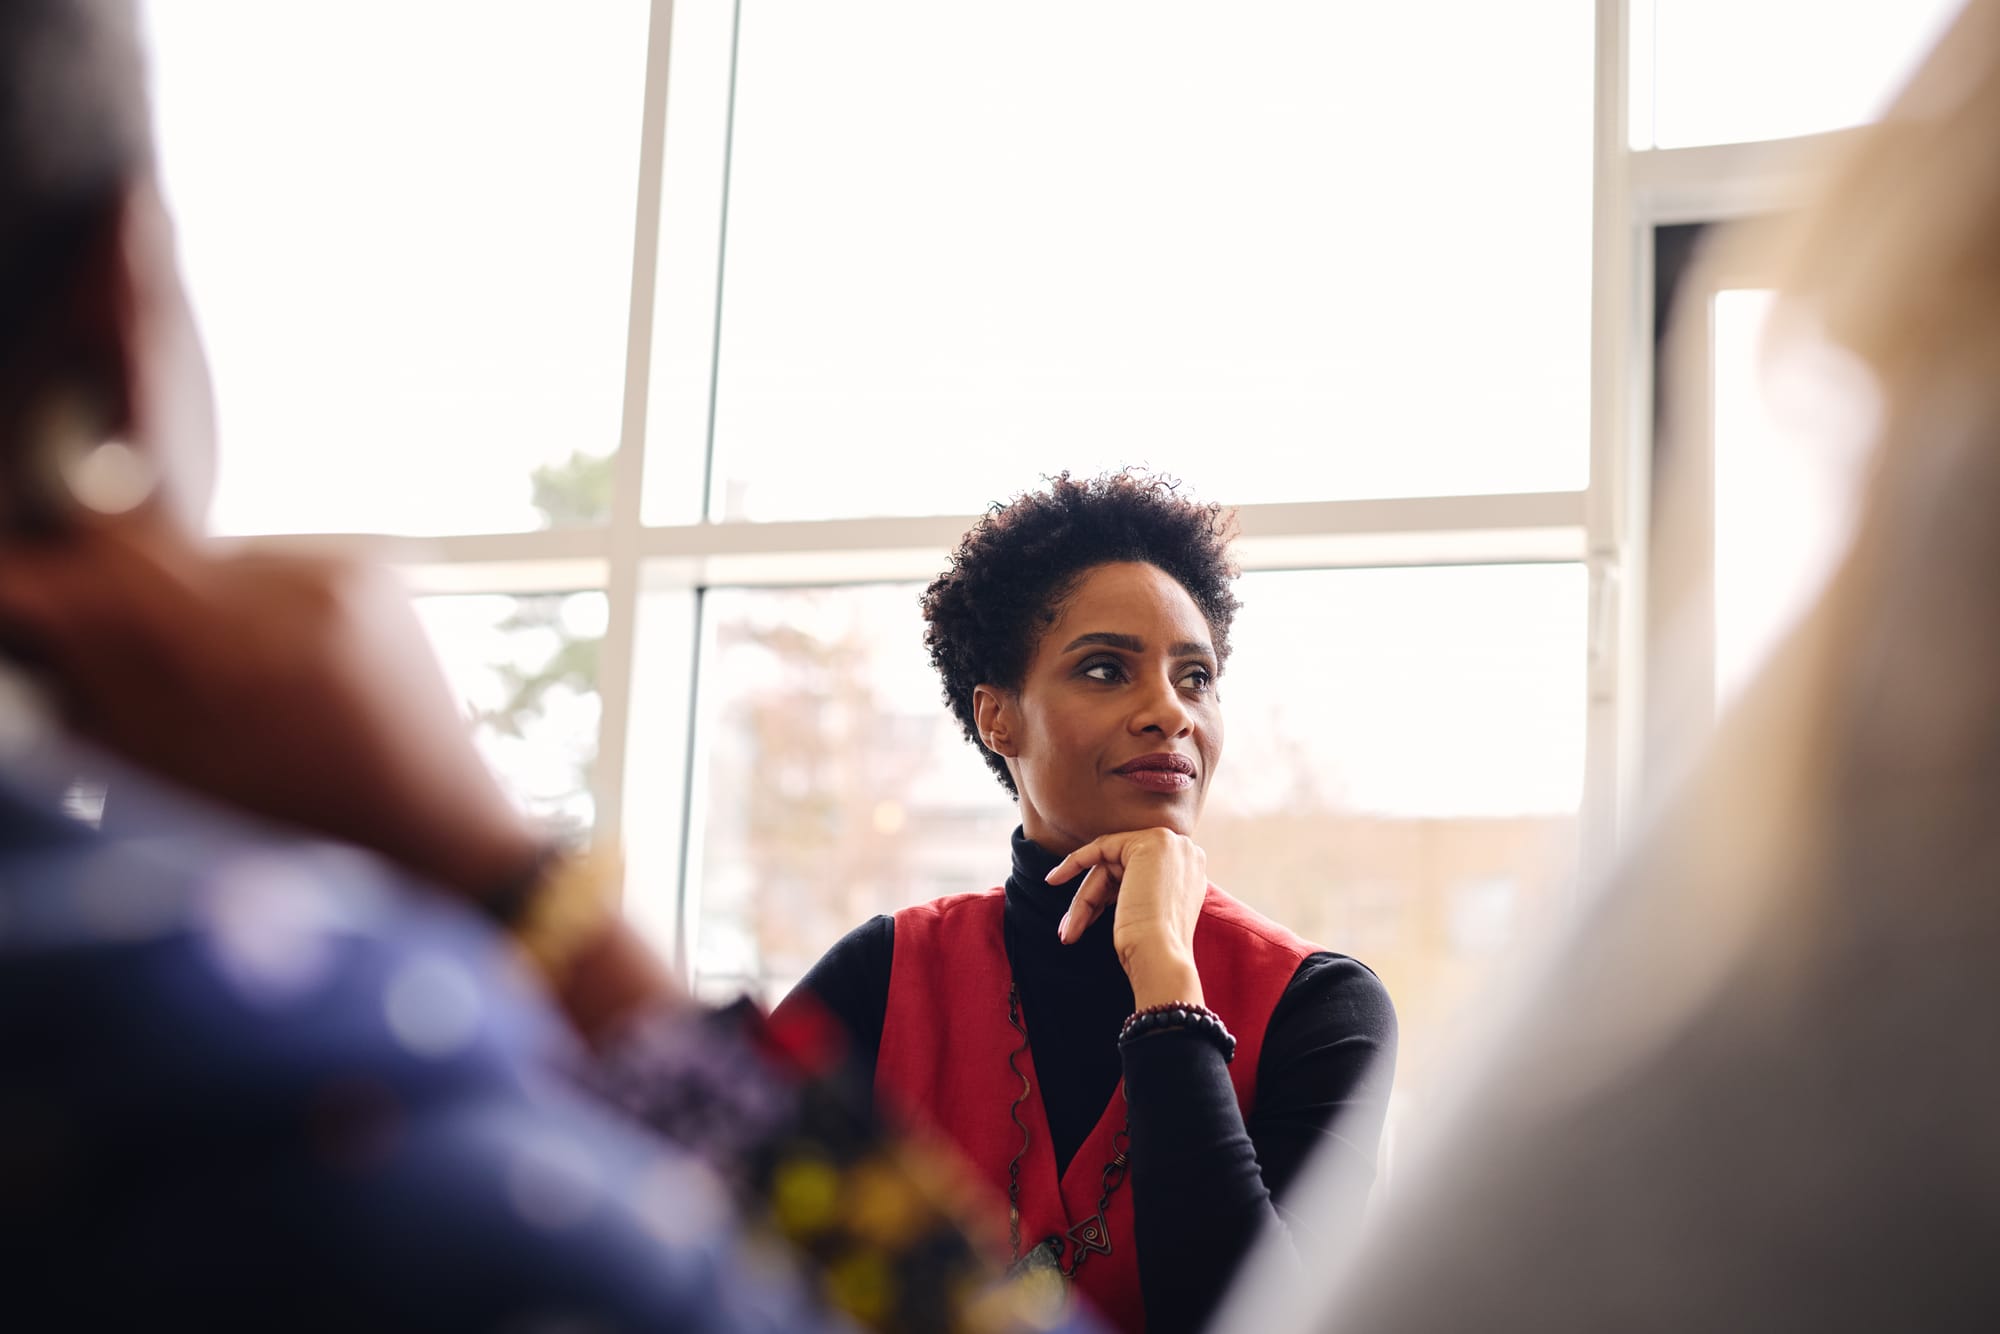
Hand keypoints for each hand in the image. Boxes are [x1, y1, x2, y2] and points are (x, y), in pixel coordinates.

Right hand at [0, 516, 543, 899]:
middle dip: (117, 600)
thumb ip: (94, 677)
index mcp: (244, 652)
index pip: (106, 568)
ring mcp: (345, 572)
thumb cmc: (295, 826)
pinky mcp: (371, 569)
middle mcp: (301, 592)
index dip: (39, 579)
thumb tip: (34, 600)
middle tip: (108, 656)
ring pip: (212, 562)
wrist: (433, 830)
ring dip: (190, 607)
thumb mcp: (170, 769)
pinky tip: (276, 672)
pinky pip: (272, 570)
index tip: (16, 590)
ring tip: (222, 687)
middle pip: (154, 554)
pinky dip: (250, 610)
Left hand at [1046, 827, 1207, 1008]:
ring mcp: (1170, 845)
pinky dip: (1074, 863)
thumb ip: (1139, 890)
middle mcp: (1185, 852)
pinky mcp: (1149, 844)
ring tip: (1068, 931)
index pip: (1138, 873)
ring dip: (1084, 900)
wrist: (1162, 958)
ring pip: (1107, 865)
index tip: (1082, 914)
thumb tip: (1107, 890)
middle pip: (1120, 869)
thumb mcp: (1150, 913)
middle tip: (1068, 931)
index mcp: (1189, 870)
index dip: (1107, 892)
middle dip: (1091, 900)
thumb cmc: (1154, 950)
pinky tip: (1055, 879)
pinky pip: (1100, 848)